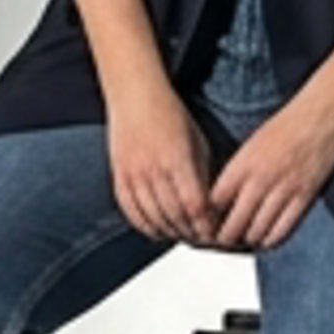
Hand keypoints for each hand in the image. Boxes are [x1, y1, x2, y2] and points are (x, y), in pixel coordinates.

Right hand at [106, 82, 217, 245]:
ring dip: (171, 232)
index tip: (215, 232)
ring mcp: (133, 174)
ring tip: (183, 237)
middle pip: (175, 216)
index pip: (195, 205)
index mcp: (177, 159)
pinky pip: (131, 211)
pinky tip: (158, 231)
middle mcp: (153, 169)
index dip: (206, 224)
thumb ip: (202, 174)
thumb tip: (212, 206)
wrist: (134, 95)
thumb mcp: (197, 141)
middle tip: (202, 239)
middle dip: (192, 232)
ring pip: (153, 218)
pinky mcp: (119, 176)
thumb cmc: (169, 113)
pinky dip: (146, 226)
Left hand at [205, 86, 333, 251]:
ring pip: (257, 231)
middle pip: (233, 223)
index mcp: (243, 163)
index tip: (206, 224)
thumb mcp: (252, 144)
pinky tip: (265, 239)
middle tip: (221, 242)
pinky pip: (283, 229)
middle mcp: (261, 178)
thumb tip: (222, 199)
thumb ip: (237, 171)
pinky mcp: (305, 196)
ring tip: (243, 241)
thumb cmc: (287, 125)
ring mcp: (284, 189)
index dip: (208, 218)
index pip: (215, 202)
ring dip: (247, 241)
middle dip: (224, 238)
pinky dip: (271, 240)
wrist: (323, 113)